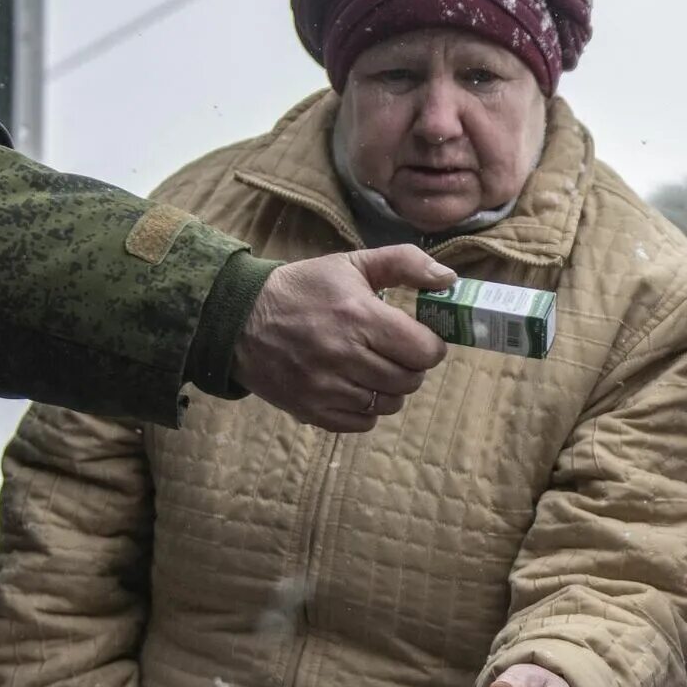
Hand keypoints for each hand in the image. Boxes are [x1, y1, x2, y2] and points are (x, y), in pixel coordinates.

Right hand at [233, 247, 453, 432]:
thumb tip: (448, 278)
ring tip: (373, 368)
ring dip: (390, 388)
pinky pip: (362, 423)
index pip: (425, 351)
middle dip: (410, 366)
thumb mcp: (351, 264)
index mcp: (359, 316)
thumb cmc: (303, 289)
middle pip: (410, 380)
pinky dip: (366, 410)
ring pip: (389, 404)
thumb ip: (405, 263)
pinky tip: (354, 386)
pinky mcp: (310, 409)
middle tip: (394, 352)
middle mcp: (344, 355)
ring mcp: (325, 387)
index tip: (417, 338)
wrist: (238, 318)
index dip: (429, 346)